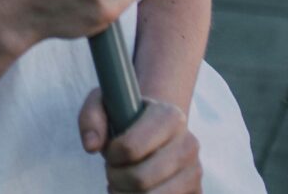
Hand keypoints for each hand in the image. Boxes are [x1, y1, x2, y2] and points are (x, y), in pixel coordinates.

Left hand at [80, 92, 200, 192]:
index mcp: (170, 116)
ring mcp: (195, 171)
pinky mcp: (196, 191)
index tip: (110, 151)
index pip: (131, 147)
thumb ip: (91, 117)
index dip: (113, 155)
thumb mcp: (104, 104)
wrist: (157, 129)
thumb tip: (92, 145)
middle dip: (116, 178)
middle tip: (112, 170)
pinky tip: (135, 192)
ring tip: (121, 182)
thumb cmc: (127, 117)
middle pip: (140, 179)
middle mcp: (188, 144)